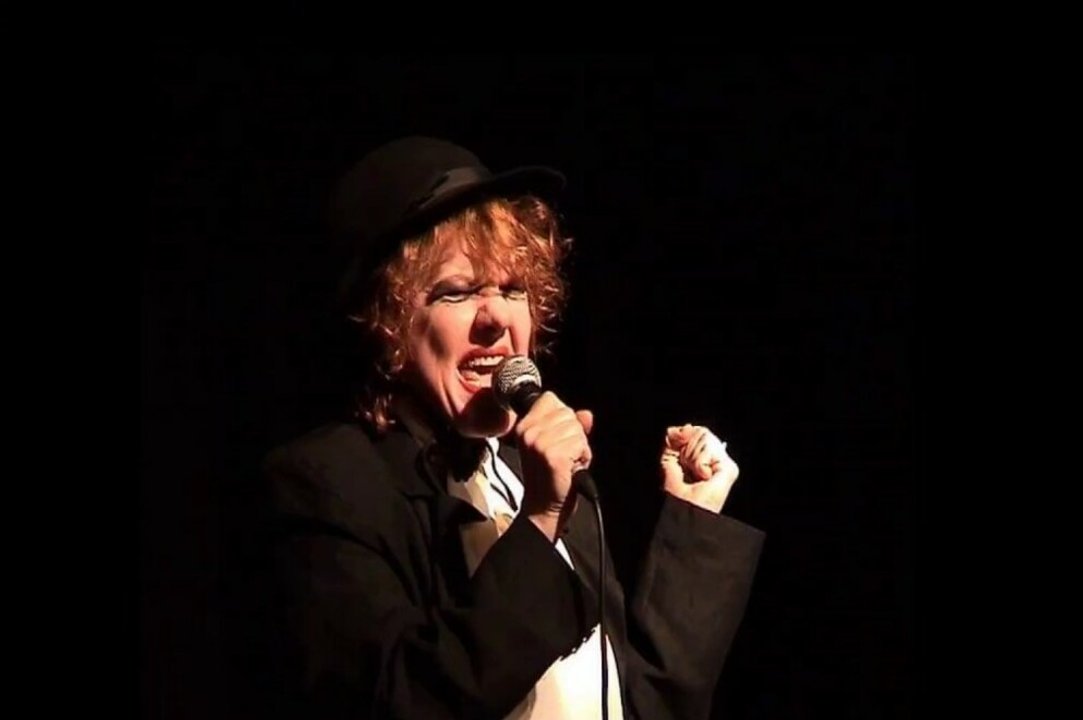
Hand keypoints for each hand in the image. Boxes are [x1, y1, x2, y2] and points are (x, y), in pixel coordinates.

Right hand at [514, 391, 593, 540]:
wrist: (543, 508)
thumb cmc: (549, 479)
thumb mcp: (555, 446)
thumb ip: (571, 426)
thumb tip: (586, 415)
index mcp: (524, 426)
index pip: (551, 399)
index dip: (562, 417)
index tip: (557, 437)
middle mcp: (529, 432)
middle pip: (567, 412)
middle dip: (573, 433)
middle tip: (563, 454)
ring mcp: (540, 443)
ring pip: (577, 428)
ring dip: (579, 447)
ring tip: (567, 462)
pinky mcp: (554, 455)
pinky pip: (581, 444)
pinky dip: (583, 457)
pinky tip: (571, 469)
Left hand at [660, 424, 738, 513]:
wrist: (684, 515)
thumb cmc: (675, 497)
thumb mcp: (668, 461)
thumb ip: (673, 440)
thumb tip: (684, 427)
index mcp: (702, 458)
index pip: (696, 431)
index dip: (684, 436)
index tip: (679, 456)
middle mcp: (715, 461)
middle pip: (701, 431)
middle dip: (687, 450)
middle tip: (689, 471)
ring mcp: (724, 465)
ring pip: (705, 437)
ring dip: (692, 457)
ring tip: (696, 475)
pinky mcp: (729, 469)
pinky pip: (708, 448)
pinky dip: (699, 463)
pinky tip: (703, 476)